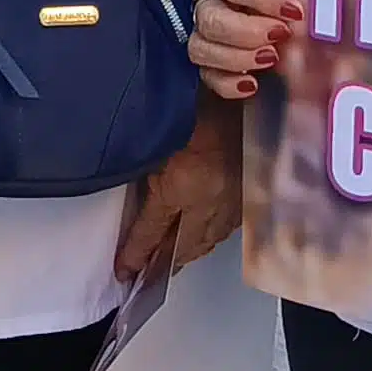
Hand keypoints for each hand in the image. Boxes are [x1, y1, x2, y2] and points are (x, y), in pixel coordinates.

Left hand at [118, 94, 240, 278]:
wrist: (248, 93)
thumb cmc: (198, 106)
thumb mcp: (160, 138)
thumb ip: (149, 171)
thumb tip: (139, 199)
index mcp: (180, 188)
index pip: (151, 232)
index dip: (135, 254)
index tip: (123, 271)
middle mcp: (207, 203)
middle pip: (181, 247)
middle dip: (162, 263)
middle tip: (145, 276)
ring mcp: (231, 203)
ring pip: (206, 241)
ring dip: (186, 253)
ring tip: (169, 261)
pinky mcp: (248, 197)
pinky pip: (226, 229)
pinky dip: (209, 237)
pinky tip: (200, 238)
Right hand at [187, 0, 307, 97]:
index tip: (296, 11)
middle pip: (210, 19)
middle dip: (247, 33)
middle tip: (281, 36)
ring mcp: (200, 24)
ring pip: (201, 47)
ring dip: (237, 58)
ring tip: (271, 57)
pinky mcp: (208, 52)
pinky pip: (205, 73)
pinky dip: (226, 83)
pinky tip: (252, 84)